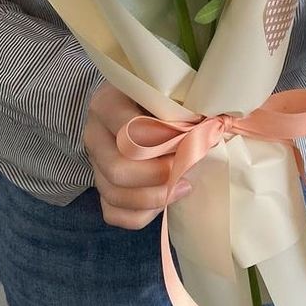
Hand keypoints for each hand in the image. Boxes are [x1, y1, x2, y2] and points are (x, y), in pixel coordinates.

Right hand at [83, 83, 191, 229]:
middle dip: (157, 176)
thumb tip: (210, 132)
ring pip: (114, 194)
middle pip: (118, 169)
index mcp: (108, 102)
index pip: (128, 129)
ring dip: (153, 198)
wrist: (137, 102)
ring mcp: (95, 162)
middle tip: (184, 168)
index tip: (188, 140)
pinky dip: (142, 214)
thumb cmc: (160, 95)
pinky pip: (113, 212)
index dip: (162, 142)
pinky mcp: (101, 185)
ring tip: (183, 186)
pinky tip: (166, 201)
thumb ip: (181, 107)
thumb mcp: (167, 91)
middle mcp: (95, 133)